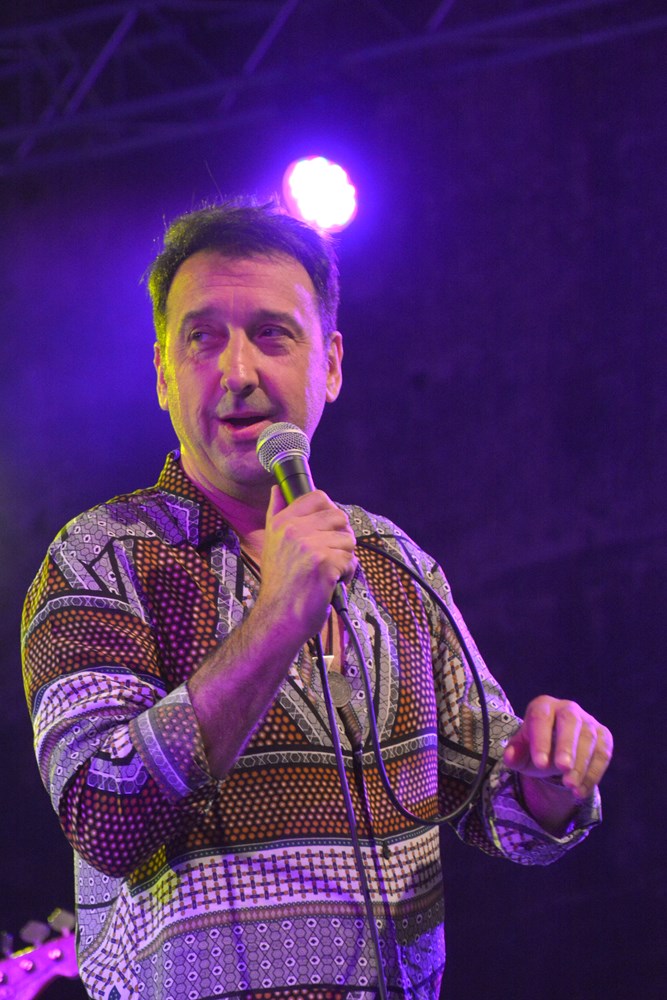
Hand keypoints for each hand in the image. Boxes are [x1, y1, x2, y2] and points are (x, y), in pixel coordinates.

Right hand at [257, 486, 356, 640]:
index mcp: (283, 522)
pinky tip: (331, 583)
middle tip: (328, 557)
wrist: (278, 617)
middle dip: (340, 538)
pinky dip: (347, 574)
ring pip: (348, 540)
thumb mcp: (272, 543)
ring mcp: (310, 546)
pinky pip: (351, 560)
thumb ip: (277, 513)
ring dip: (344, 558)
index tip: (327, 531)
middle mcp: (294, 530)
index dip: (330, 513)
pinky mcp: (325, 564)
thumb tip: (276, 489)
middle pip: (339, 517)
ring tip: (328, 572)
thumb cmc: (280, 584)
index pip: (318, 497)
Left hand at [503, 695, 612, 799]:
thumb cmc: (536, 746)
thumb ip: (514, 753)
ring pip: (589, 739)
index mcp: (543, 706)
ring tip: (570, 786)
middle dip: (567, 745)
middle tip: (562, 769)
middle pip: (570, 721)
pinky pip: (602, 753)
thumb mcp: (521, 750)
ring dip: (581, 765)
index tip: (540, 764)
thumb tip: (510, 758)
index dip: (541, 740)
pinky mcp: (604, 735)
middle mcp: (568, 708)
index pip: (540, 718)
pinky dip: (593, 774)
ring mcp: (588, 720)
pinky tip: (581, 791)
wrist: (557, 747)